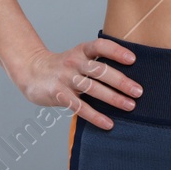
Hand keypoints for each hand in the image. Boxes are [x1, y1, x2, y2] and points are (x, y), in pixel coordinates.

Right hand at [16, 38, 141, 129]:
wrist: (32, 71)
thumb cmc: (63, 66)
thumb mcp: (78, 56)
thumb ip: (97, 61)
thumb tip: (128, 74)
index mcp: (81, 50)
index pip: (101, 46)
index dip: (117, 51)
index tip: (133, 60)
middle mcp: (74, 62)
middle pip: (100, 70)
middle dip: (121, 81)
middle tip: (139, 92)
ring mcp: (66, 78)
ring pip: (92, 88)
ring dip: (113, 98)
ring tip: (130, 106)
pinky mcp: (58, 94)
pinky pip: (79, 107)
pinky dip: (95, 116)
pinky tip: (108, 123)